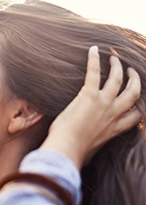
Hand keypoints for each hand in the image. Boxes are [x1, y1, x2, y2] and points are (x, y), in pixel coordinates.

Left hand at [40, 46, 141, 168]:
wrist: (66, 149)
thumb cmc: (73, 153)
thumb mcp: (89, 152)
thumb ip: (93, 146)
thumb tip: (84, 154)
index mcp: (115, 130)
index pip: (135, 116)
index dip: (138, 107)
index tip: (136, 101)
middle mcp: (113, 115)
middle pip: (133, 93)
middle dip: (135, 81)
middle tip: (131, 71)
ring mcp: (103, 103)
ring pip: (118, 80)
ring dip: (117, 67)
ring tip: (115, 58)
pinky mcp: (89, 95)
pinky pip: (94, 72)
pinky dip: (94, 60)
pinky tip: (93, 50)